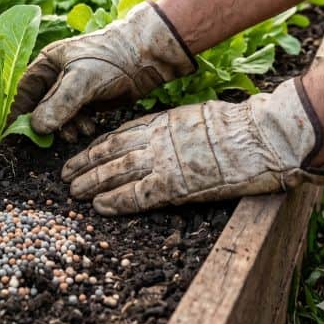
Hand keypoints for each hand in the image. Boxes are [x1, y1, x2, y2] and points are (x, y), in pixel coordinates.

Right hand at [12, 1, 195, 139]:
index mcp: (46, 63)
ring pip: (57, 116)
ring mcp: (71, 89)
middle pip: (39, 107)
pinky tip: (89, 128)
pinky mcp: (87, 101)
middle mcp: (55, 76)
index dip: (16, 112)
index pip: (22, 91)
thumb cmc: (110, 58)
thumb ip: (60, 103)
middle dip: (45, 124)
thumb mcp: (82, 79)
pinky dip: (78, 126)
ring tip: (77, 134)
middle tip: (49, 141)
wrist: (145, 57)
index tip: (12, 134)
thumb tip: (37, 127)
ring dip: (64, 128)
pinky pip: (74, 119)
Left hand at [62, 78, 323, 215]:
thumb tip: (160, 135)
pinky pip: (137, 195)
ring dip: (92, 182)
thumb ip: (171, 127)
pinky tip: (100, 206)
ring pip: (116, 172)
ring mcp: (163, 161)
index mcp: (160, 121)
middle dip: (85, 163)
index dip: (96, 146)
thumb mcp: (193, 117)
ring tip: (73, 191)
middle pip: (110, 151)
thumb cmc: (235, 126)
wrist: (258, 136)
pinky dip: (116, 201)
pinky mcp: (175, 185)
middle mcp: (155, 139)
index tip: (82, 154)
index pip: (118, 134)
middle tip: (65, 175)